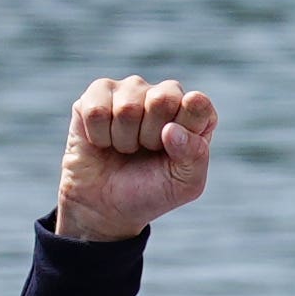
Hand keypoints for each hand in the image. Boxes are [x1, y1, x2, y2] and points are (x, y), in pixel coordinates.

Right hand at [55, 75, 214, 240]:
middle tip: (146, 150)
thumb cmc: (151, 190)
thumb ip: (195, 155)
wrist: (106, 205)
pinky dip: (99, 136)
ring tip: (125, 148)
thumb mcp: (186, 183)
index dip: (184, 129)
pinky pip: (96, 111)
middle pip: (162, 99)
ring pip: (127, 108)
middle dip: (151, 137)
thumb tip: (170, 129)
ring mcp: (129, 90)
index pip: (198, 103)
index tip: (174, 150)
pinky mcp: (97, 94)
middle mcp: (163, 94)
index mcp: (194, 112)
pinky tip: (103, 141)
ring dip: (124, 140)